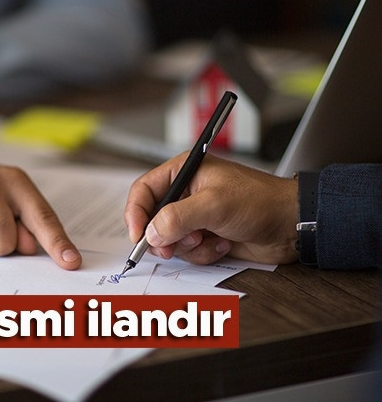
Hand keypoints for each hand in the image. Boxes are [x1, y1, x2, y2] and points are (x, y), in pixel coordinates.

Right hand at [124, 153, 298, 264]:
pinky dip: (204, 253)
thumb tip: (151, 232)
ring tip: (211, 238)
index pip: (144, 190)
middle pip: (153, 219)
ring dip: (189, 246)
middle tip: (173, 246)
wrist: (291, 225)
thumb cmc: (261, 201)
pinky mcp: (205, 235)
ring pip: (170, 239)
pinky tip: (223, 243)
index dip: (136, 213)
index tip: (138, 234)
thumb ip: (178, 218)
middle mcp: (186, 193)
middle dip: (164, 236)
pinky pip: (188, 252)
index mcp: (185, 172)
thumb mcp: (214, 205)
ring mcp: (196, 216)